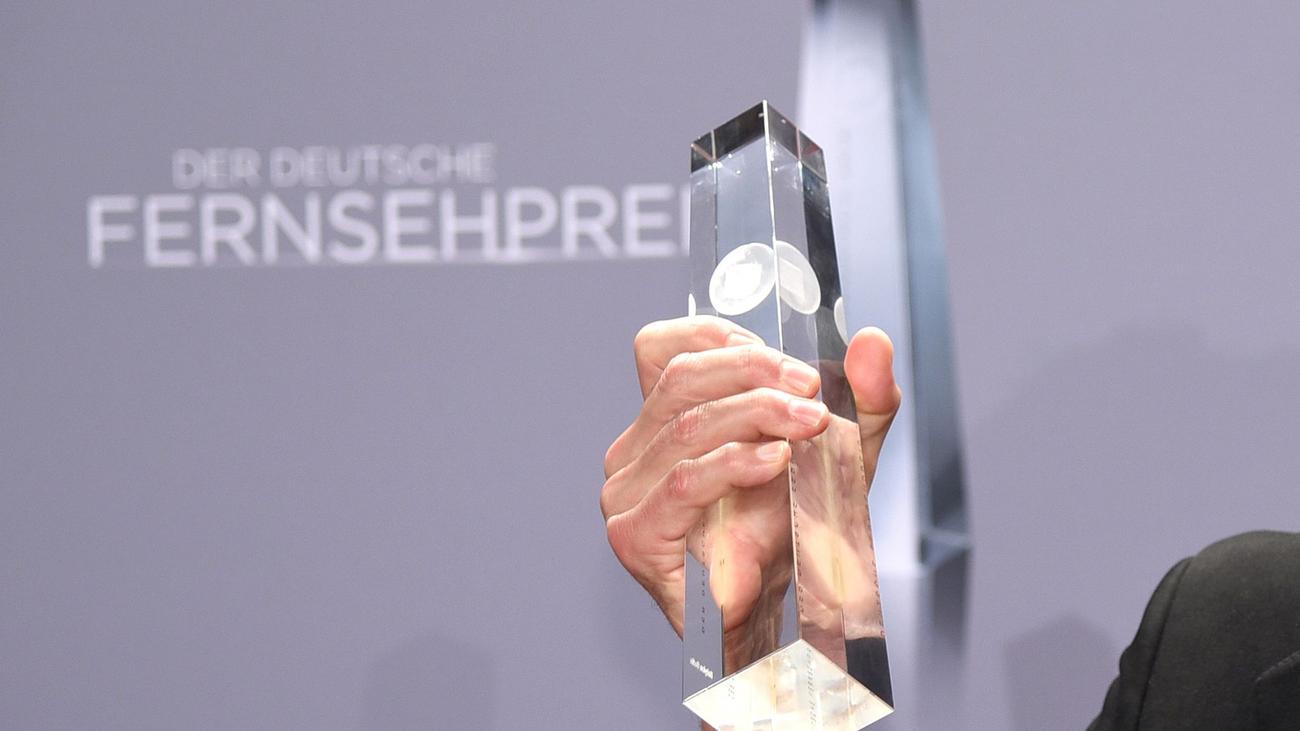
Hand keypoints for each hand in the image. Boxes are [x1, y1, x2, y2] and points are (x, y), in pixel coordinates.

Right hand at [600, 316, 900, 670]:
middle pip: (682, 377)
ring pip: (688, 425)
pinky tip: (775, 462)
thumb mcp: (839, 452)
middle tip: (811, 391)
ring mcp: (625, 492)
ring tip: (809, 427)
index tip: (785, 360)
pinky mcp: (634, 534)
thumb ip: (861, 399)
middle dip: (755, 372)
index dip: (719, 337)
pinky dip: (733, 465)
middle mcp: (635, 448)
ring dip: (757, 415)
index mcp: (664, 418)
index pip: (662, 346)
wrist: (772, 613)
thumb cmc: (788, 531)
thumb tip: (873, 341)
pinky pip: (684, 483)